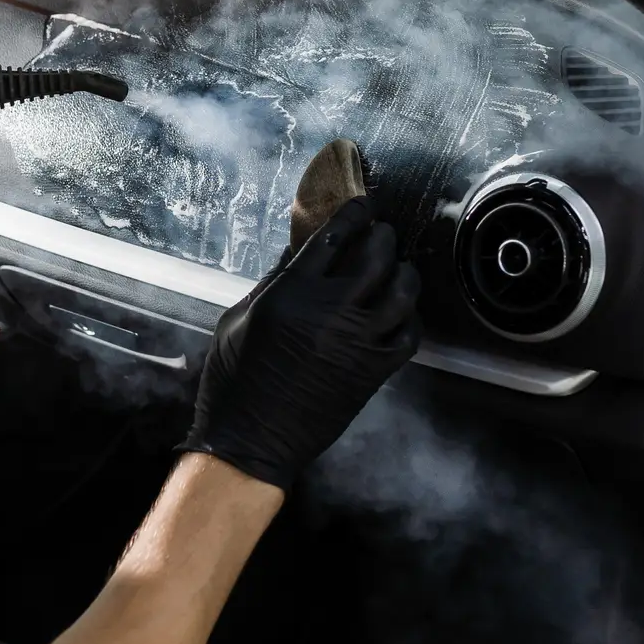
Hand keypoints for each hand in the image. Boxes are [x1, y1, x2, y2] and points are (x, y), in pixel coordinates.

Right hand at [179, 198, 420, 488]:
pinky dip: (410, 318)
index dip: (354, 213)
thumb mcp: (238, 317)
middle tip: (381, 233)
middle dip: (383, 236)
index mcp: (292, 293)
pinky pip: (410, 334)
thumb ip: (274, 280)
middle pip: (376, 255)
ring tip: (398, 269)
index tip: (363, 204)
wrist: (250, 440)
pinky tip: (400, 314)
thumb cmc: (233, 380)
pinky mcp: (374, 371)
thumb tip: (302, 249)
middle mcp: (331, 311)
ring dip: (404, 273)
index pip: (334, 236)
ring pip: (403, 291)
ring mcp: (358, 341)